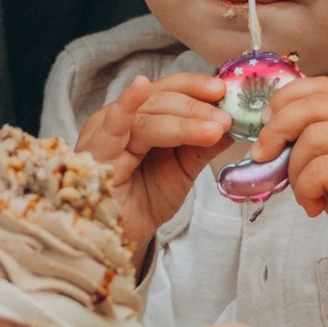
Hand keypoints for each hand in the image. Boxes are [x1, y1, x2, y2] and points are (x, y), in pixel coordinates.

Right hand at [79, 73, 228, 254]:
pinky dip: (126, 106)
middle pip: (159, 101)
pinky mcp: (94, 153)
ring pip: (147, 118)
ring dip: (183, 120)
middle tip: (225, 119)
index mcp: (137, 117)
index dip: (195, 87)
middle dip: (196, 108)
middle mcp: (117, 119)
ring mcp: (103, 133)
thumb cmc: (145, 201)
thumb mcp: (183, 169)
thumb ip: (203, 144)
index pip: (167, 91)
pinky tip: (140, 87)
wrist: (124, 239)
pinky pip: (111, 127)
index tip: (225, 91)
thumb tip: (233, 122)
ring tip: (213, 128)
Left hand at [260, 80, 327, 326]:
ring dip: (294, 170)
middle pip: (312, 105)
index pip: (321, 86)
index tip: (266, 123)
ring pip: (312, 138)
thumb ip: (313, 136)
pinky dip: (305, 190)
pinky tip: (315, 206)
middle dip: (276, 129)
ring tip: (305, 193)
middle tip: (263, 155)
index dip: (286, 99)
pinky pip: (319, 170)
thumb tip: (267, 127)